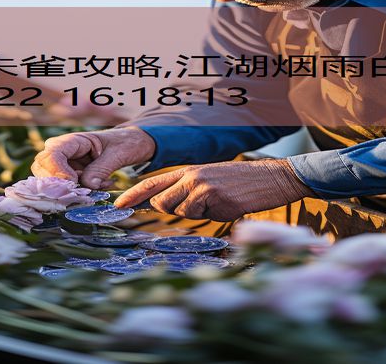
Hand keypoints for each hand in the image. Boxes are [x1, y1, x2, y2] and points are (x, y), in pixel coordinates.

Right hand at [31, 127, 155, 188]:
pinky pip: (65, 190)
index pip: (52, 154)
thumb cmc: (126, 143)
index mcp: (74, 140)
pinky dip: (81, 194)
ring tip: (99, 184)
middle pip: (42, 168)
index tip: (74, 182)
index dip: (58, 171)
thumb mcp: (119, 153)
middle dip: (61, 184)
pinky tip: (101, 185)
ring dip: (73, 191)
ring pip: (51, 183)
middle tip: (85, 189)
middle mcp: (64, 152)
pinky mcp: (70, 178)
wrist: (132, 145)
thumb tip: (88, 185)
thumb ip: (102, 168)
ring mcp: (64, 166)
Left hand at [113, 158, 316, 220]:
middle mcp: (190, 174)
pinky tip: (227, 205)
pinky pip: (199, 214)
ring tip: (218, 203)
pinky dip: (212, 215)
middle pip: (161, 202)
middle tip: (201, 206)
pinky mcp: (213, 195)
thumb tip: (171, 208)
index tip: (116, 205)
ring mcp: (201, 184)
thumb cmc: (241, 185)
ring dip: (197, 214)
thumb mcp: (210, 182)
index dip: (132, 195)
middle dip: (174, 211)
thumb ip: (188, 192)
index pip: (152, 182)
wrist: (270, 178)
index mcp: (188, 170)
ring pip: (179, 210)